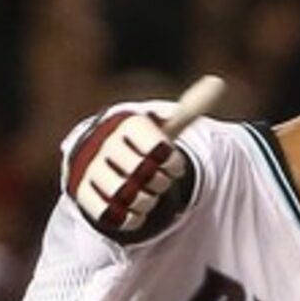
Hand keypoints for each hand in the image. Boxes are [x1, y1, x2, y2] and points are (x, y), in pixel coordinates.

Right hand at [70, 109, 190, 236]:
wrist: (98, 157)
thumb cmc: (139, 144)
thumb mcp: (161, 127)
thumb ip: (188, 111)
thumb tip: (218, 82)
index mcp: (129, 123)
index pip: (158, 148)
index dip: (172, 163)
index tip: (173, 166)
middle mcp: (106, 142)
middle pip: (141, 171)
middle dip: (158, 183)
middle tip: (159, 183)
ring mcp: (90, 167)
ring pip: (123, 194)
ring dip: (144, 202)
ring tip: (148, 199)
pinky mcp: (81, 192)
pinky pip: (106, 213)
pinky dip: (128, 218)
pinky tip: (136, 214)